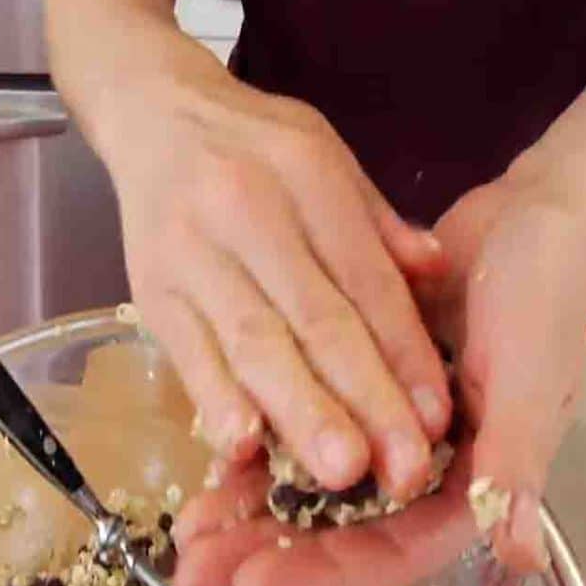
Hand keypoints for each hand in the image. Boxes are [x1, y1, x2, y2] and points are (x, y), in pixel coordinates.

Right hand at [109, 40, 450, 499]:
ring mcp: (192, 254)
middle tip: (403, 468)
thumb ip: (378, 221)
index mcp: (306, 176)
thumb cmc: (253, 142)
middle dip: (364, 398)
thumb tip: (435, 272)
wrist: (153, 113)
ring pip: (254, 342)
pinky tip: (244, 446)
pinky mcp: (149, 289)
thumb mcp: (327, 155)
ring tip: (341, 472)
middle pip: (315, 318)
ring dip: (300, 412)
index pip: (365, 277)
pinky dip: (215, 399)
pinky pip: (186, 351)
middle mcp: (248, 213)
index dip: (403, 350)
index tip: (436, 415)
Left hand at [170, 151, 585, 585]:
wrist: (530, 220)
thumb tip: (517, 556)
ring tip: (189, 523)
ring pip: (316, 484)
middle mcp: (425, 471)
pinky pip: (310, 426)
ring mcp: (390, 430)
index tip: (252, 577)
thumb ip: (514, 461)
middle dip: (269, 550)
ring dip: (255, 503)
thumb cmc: (543, 297)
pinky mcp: (363, 386)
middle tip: (196, 565)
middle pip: (342, 531)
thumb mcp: (531, 377)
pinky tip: (217, 446)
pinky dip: (267, 439)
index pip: (394, 551)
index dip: (325, 571)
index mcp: (471, 487)